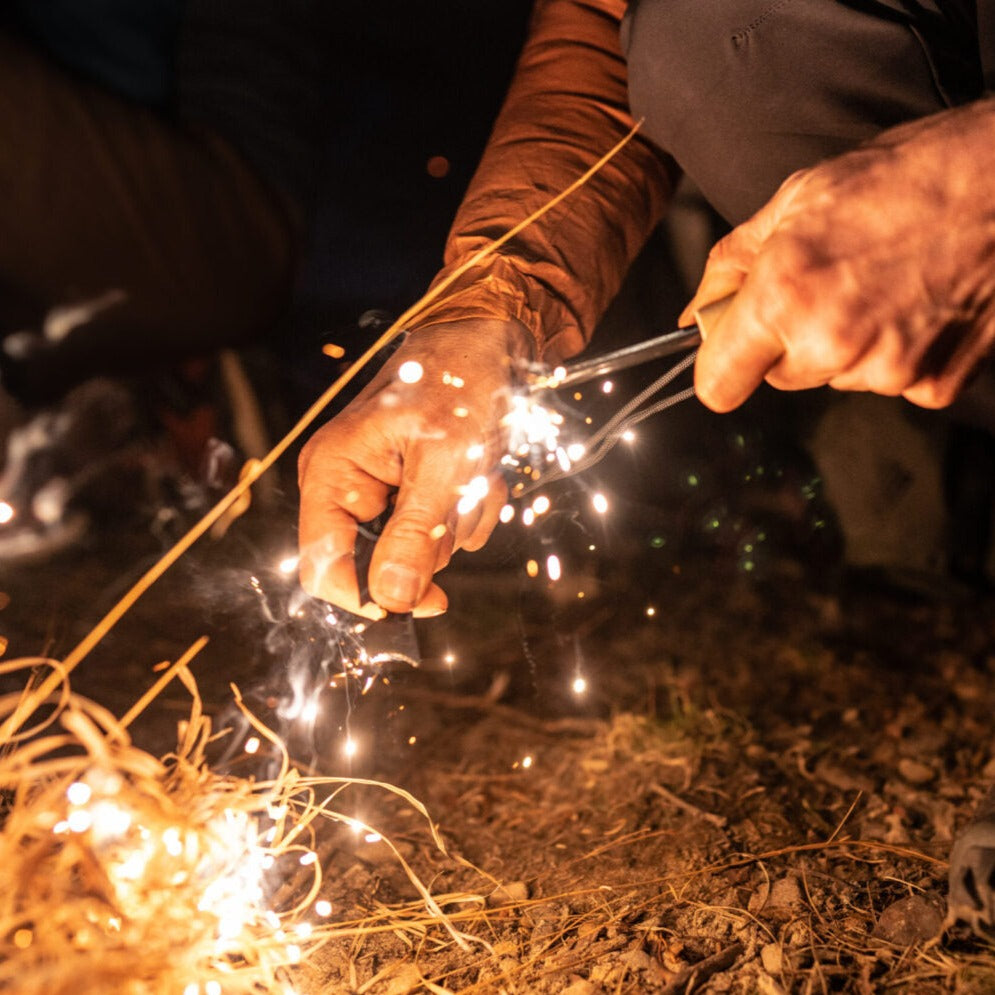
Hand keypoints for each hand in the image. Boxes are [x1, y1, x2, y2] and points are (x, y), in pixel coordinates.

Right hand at [298, 319, 531, 617]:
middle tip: (461, 495)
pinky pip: (445, 530)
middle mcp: (349, 485)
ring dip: (460, 519)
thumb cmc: (459, 382)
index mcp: (333, 473)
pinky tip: (480, 470)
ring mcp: (384, 489)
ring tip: (474, 470)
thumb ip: (415, 535)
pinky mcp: (415, 489)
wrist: (492, 339)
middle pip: (380, 563)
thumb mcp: (442, 463)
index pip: (323, 566)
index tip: (425, 602)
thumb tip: (392, 600)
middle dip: (434, 540)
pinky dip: (471, 507)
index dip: (368, 596)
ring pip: (422, 550)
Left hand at [682, 99, 994, 411]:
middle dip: (789, 341)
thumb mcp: (797, 199)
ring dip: (846, 345)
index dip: (721, 366)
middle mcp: (830, 345)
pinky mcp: (935, 385)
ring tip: (883, 284)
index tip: (732, 348)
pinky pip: (891, 383)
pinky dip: (899, 353)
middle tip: (829, 283)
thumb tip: (695, 314)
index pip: (717, 386)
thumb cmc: (904, 175)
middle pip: (779, 378)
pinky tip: (918, 304)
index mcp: (782, 298)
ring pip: (835, 378)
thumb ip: (732, 263)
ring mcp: (887, 371)